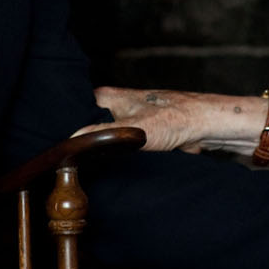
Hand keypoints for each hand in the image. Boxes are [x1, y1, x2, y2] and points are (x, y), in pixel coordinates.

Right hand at [77, 87, 268, 166]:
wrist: (212, 127)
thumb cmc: (177, 118)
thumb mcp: (134, 130)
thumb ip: (101, 136)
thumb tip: (70, 143)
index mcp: (108, 96)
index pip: (75, 108)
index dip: (65, 126)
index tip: (56, 148)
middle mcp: (118, 105)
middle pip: (90, 126)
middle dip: (82, 143)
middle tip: (70, 163)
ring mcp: (132, 120)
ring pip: (107, 139)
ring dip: (102, 153)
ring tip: (87, 169)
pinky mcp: (145, 135)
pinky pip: (124, 149)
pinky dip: (121, 159)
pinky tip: (114, 171)